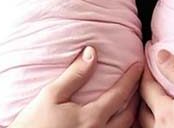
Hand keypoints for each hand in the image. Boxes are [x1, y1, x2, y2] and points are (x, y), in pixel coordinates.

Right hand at [10, 46, 142, 127]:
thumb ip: (75, 74)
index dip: (131, 77)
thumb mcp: (51, 95)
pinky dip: (120, 125)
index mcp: (92, 118)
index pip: (120, 94)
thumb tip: (92, 52)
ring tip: (130, 99)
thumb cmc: (34, 123)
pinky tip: (114, 118)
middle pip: (129, 115)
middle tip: (139, 82)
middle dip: (137, 97)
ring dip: (130, 114)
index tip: (139, 65)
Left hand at [139, 50, 173, 127]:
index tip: (147, 57)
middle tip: (147, 79)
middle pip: (142, 108)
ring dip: (147, 110)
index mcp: (165, 113)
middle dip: (143, 92)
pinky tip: (164, 119)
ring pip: (147, 124)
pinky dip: (155, 123)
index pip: (147, 87)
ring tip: (152, 100)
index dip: (146, 71)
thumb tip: (160, 55)